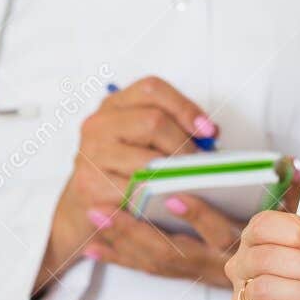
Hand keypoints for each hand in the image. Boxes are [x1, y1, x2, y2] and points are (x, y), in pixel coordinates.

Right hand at [37, 76, 217, 294]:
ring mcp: (90, 154)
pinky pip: (135, 188)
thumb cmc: (126, 171)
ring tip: (186, 182)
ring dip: (174, 173)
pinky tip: (165, 199)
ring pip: (147, 157)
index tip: (209, 130)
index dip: (185, 107)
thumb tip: (210, 133)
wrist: (89, 210)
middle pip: (153, 121)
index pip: (152, 89)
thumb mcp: (146, 140)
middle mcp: (98, 124)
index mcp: (114, 105)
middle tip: (198, 165)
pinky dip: (157, 194)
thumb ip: (174, 128)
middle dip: (184, 144)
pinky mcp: (89, 185)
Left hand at [84, 170, 299, 287]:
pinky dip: (119, 257)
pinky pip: (148, 270)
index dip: (199, 216)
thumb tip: (290, 168)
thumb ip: (292, 193)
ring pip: (156, 261)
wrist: (283, 291)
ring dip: (121, 241)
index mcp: (247, 248)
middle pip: (174, 251)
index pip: (222, 233)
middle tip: (105, 209)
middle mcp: (219, 265)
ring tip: (93, 218)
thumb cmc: (286, 244)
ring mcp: (199, 272)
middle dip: (136, 230)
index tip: (174, 195)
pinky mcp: (184, 275)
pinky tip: (94, 247)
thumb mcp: (295, 218)